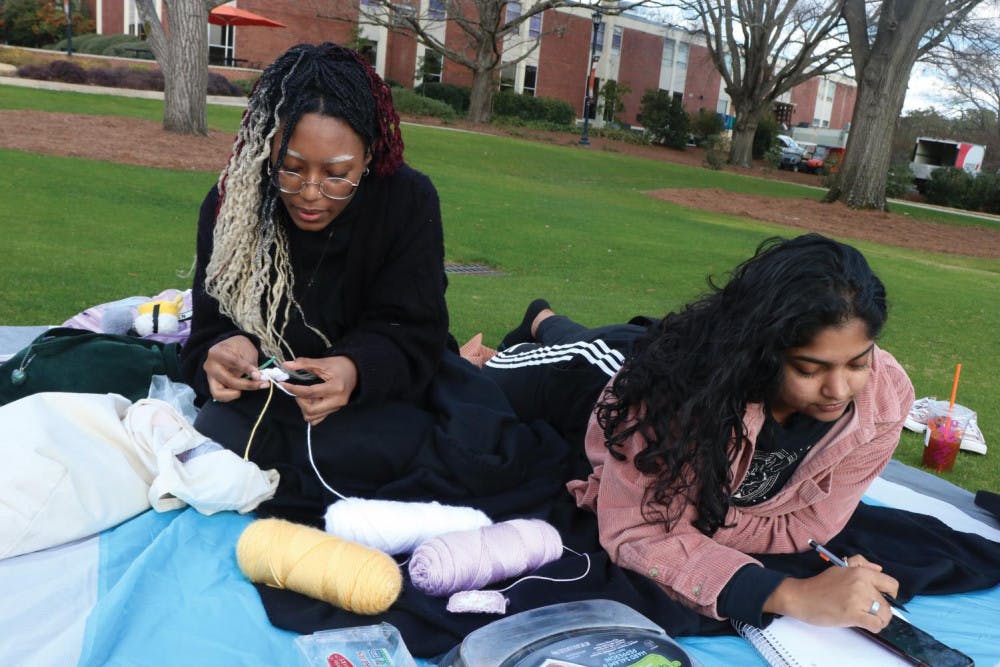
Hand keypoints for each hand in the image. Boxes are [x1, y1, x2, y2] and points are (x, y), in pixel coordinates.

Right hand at [203, 335, 267, 401]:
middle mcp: (210, 366)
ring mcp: (210, 377)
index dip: (247, 369)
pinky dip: (231, 396)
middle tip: (263, 384)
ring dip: (238, 392)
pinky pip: (220, 396)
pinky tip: (242, 391)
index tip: (259, 375)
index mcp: (217, 352)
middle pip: (228, 380)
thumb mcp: (247, 350)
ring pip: (220, 392)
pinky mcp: (213, 386)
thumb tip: (259, 378)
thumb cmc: (239, 348)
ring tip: (252, 387)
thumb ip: (251, 364)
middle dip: (248, 384)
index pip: (233, 362)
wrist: (230, 348)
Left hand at [279, 355, 357, 425]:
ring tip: (306, 395)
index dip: (293, 389)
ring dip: (304, 407)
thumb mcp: (323, 362)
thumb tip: (286, 365)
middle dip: (300, 401)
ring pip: (312, 417)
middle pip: (310, 410)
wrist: (356, 371)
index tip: (283, 384)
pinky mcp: (334, 410)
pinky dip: (310, 411)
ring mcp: (336, 408)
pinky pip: (317, 418)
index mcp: (335, 388)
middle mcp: (337, 401)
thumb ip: (304, 364)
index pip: (309, 393)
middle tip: (298, 390)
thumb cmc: (341, 366)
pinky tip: (311, 400)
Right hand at [763, 554, 897, 632]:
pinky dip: (875, 627)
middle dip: (882, 609)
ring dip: (879, 620)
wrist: (801, 597)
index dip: (889, 594)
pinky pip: (876, 625)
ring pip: (885, 615)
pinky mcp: (853, 614)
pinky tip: (865, 624)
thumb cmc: (820, 584)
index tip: (880, 598)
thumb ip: (860, 564)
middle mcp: (862, 584)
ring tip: (867, 619)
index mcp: (860, 572)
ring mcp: (858, 599)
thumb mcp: (840, 568)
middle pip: (888, 603)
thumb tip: (879, 568)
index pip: (891, 584)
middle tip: (868, 611)